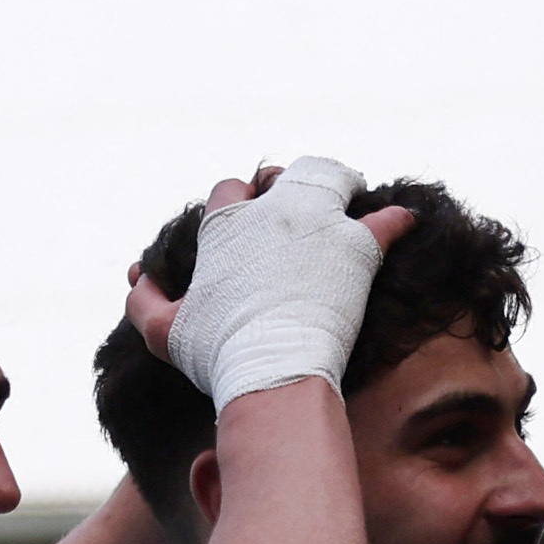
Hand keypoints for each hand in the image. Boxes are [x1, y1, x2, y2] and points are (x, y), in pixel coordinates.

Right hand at [164, 159, 412, 409]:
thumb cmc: (216, 352)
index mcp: (226, 223)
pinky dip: (397, 219)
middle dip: (285, 181)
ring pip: (332, 179)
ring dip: (338, 183)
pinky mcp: (357, 247)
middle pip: (281, 175)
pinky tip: (405, 219)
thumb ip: (143, 300)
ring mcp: (319, 223)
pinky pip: (386, 220)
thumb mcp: (161, 330)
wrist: (271, 367)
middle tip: (295, 198)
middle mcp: (272, 212)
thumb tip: (138, 278)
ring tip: (348, 193)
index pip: (229, 189)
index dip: (238, 197)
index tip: (247, 210)